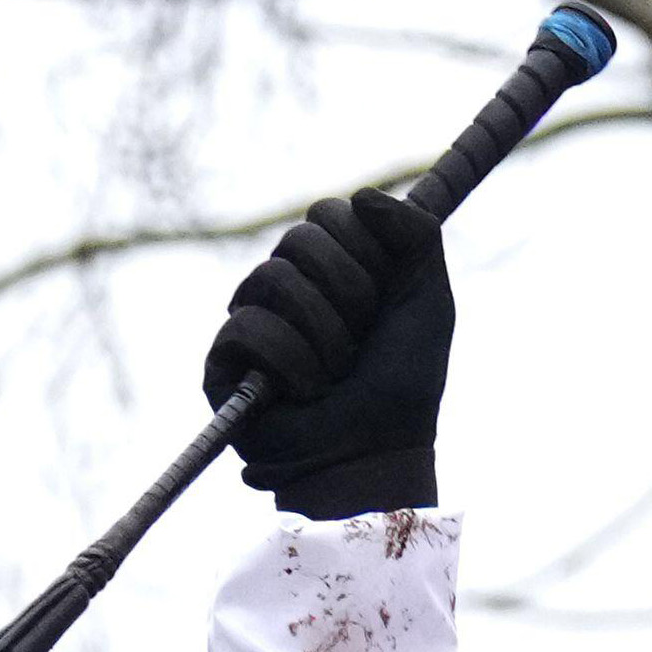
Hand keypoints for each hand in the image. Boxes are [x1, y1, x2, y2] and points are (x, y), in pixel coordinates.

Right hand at [206, 187, 453, 519]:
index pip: (328, 213)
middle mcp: (287, 286)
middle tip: (362, 340)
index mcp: (332, 267)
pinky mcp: (222, 360)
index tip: (384, 295)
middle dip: (349, 292)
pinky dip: (291, 363)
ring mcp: (251, 320)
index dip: (364, 250)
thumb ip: (415, 234)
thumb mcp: (428, 299)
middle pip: (300, 238)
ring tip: (336, 374)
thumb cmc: (402, 384)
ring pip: (274, 279)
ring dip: (326, 336)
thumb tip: (359, 198)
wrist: (375, 453)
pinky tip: (304, 392)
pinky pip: (247, 327)